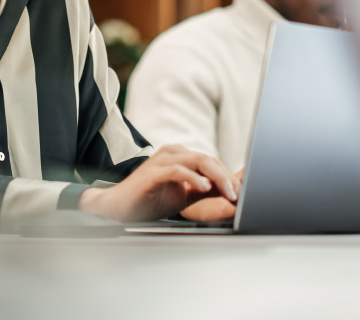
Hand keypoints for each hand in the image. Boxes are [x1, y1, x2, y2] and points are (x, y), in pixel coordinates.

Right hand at [78, 146, 237, 222]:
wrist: (118, 207)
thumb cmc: (150, 200)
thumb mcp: (184, 195)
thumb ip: (205, 190)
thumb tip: (231, 191)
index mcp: (180, 155)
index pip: (211, 162)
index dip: (228, 177)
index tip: (241, 192)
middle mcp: (172, 152)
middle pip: (208, 159)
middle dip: (227, 177)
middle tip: (238, 195)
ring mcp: (162, 160)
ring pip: (197, 161)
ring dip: (217, 178)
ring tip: (229, 193)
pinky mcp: (152, 173)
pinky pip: (177, 170)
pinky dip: (193, 178)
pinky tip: (204, 187)